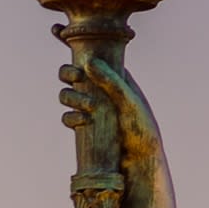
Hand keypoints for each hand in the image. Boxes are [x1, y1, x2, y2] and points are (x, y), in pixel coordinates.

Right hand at [56, 54, 159, 184]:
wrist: (141, 162)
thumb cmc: (142, 129)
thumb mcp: (129, 100)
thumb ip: (111, 80)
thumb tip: (88, 62)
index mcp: (116, 78)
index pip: (93, 58)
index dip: (77, 53)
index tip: (67, 45)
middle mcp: (102, 92)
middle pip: (74, 75)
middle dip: (68, 74)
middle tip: (74, 77)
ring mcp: (92, 110)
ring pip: (68, 95)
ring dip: (70, 97)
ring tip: (85, 106)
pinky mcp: (85, 128)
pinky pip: (68, 118)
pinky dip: (69, 118)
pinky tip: (81, 122)